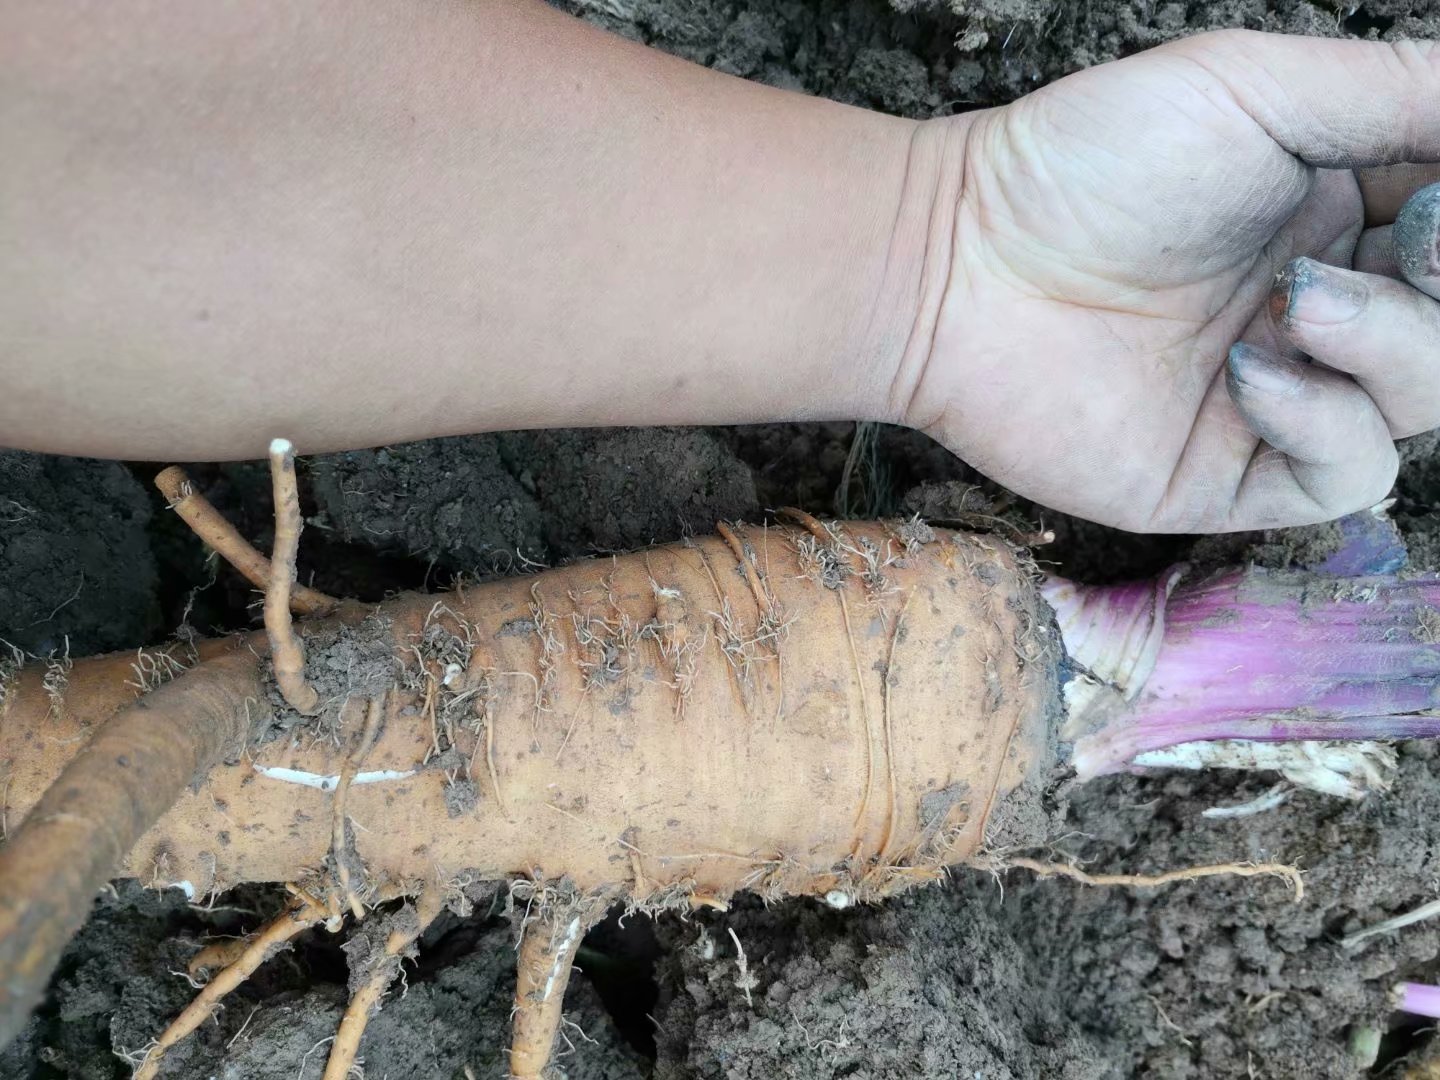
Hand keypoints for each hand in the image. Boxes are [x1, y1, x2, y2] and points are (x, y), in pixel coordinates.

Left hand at [900, 31, 1439, 532]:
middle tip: (1410, 242)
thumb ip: (1395, 93)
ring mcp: (1280, 397)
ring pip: (1423, 399)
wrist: (959, 265)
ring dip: (1392, 343)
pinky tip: (1249, 369)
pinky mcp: (1229, 476)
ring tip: (1297, 298)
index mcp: (1338, 215)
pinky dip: (1327, 421)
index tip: (1438, 202)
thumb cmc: (1090, 166)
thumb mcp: (1255, 90)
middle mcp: (1321, 308)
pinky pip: (1342, 474)